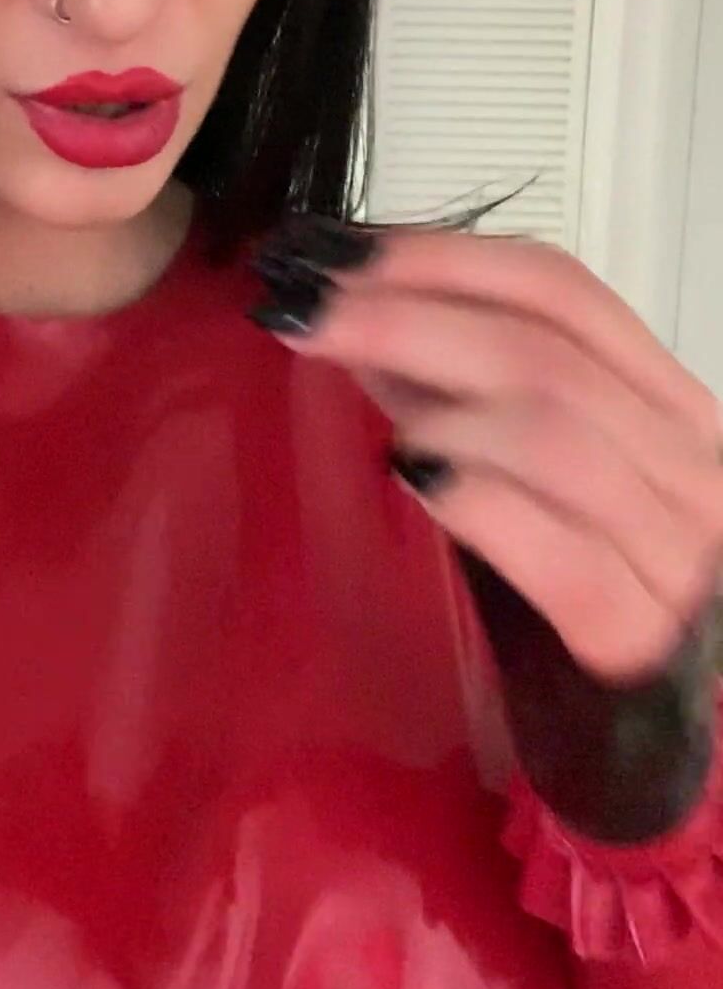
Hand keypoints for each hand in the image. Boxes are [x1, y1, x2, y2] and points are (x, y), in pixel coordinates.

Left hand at [250, 218, 722, 685]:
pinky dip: (477, 498)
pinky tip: (412, 474)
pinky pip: (560, 550)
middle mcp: (695, 467)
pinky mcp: (637, 636)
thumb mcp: (525, 465)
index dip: (445, 258)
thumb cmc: (579, 588)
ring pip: (557, 434)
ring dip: (436, 398)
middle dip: (408, 313)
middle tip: (305, 307)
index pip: (565, 292)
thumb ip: (454, 386)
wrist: (642, 737)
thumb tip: (353, 307)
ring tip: (356, 394)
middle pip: (548, 352)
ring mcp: (678, 554)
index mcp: (674, 404)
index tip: (339, 250)